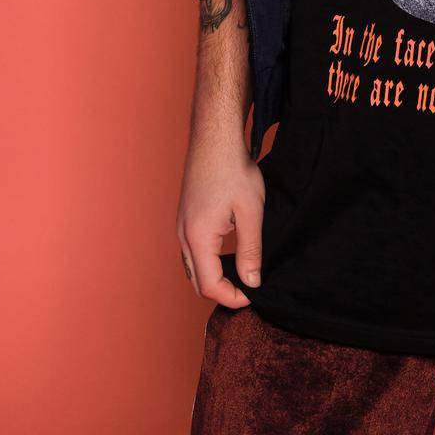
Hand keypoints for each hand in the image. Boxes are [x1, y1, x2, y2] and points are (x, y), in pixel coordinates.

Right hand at [176, 132, 264, 307]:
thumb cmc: (233, 169)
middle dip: (222, 291)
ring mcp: (181, 225)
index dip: (232, 297)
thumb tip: (252, 282)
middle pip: (197, 281)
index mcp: (198, 238)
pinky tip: (226, 254)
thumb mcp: (251, 211)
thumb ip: (251, 250)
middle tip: (248, 288)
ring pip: (192, 267)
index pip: (210, 286)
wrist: (215, 137)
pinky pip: (191, 251)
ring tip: (240, 273)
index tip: (253, 295)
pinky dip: (207, 261)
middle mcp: (183, 235)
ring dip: (213, 276)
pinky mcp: (185, 217)